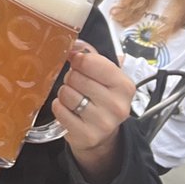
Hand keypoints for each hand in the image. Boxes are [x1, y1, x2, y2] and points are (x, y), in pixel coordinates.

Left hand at [52, 40, 134, 183]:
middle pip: (76, 78)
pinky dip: (59, 107)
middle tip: (78, 85)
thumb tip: (71, 47)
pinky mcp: (86, 136)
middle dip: (71, 78)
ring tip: (75, 98)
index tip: (78, 63)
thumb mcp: (104, 76)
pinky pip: (59, 110)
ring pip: (66, 93)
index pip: (90, 62)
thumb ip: (90, 57)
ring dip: (65, 93)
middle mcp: (117, 106)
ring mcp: (103, 123)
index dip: (78, 60)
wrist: (104, 134)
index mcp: (124, 86)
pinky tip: (69, 110)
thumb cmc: (102, 98)